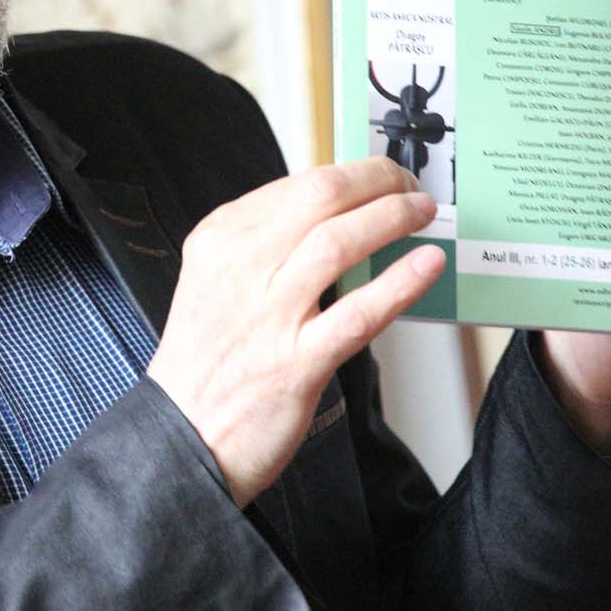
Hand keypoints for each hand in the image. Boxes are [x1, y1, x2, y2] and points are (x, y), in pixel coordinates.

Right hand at [147, 158, 444, 508]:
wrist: (183, 435)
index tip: (379, 177)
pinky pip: (359, 312)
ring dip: (392, 218)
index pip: (295, 185)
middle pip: (320, 197)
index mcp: (219, 241)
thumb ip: (262, 246)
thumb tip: (331, 217)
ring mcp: (269, 314)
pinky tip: (427, 265)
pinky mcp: (297, 362)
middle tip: (408, 185)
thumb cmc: (206, 361)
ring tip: (421, 214)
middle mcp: (240, 268)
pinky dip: (400, 282)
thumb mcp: (214, 282)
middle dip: (377, 180)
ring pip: (339, 242)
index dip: (350, 174)